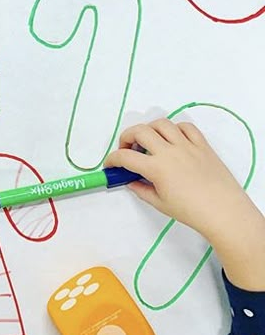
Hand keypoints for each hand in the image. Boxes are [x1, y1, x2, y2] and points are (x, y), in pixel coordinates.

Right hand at [105, 119, 264, 289]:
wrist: (223, 210)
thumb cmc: (192, 211)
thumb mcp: (160, 204)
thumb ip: (142, 189)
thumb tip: (131, 181)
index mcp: (157, 168)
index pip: (125, 157)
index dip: (113, 159)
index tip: (111, 164)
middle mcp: (170, 151)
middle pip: (140, 131)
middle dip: (127, 137)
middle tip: (127, 149)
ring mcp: (187, 145)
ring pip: (162, 124)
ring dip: (150, 129)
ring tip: (149, 141)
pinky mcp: (202, 144)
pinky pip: (186, 127)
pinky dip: (175, 129)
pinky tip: (173, 139)